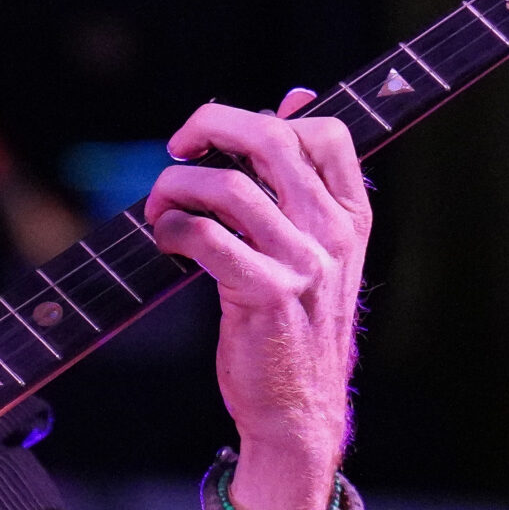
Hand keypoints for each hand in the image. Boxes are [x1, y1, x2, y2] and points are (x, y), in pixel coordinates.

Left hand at [145, 91, 369, 509]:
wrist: (299, 412)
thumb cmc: (296, 328)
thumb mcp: (317, 250)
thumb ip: (302, 180)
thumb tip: (295, 97)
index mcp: (350, 217)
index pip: (324, 131)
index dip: (264, 117)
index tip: (221, 142)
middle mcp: (333, 235)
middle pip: (272, 139)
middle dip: (210, 128)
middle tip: (176, 150)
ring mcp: (303, 265)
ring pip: (229, 187)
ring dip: (176, 187)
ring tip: (159, 209)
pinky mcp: (266, 296)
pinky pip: (205, 236)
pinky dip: (171, 229)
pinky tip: (164, 243)